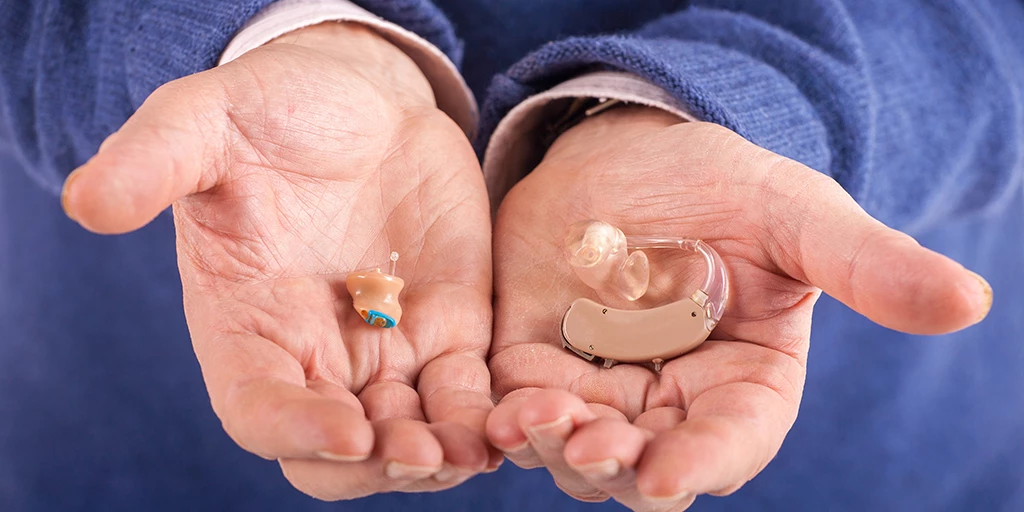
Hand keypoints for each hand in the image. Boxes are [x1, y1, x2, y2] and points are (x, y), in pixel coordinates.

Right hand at [61, 23, 499, 498]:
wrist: (360, 102)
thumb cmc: (272, 113)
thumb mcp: (208, 123)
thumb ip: (156, 162)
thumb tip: (85, 202)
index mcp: (246, 328)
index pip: (260, 409)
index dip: (297, 430)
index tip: (348, 430)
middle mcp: (316, 357)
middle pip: (341, 451)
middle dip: (380, 464)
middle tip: (425, 455)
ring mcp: (388, 350)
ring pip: (412, 435)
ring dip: (445, 452)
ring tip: (480, 448)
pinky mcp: (450, 331)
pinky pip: (468, 392)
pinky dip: (489, 413)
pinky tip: (518, 415)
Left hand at [487, 106, 991, 509]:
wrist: (632, 155)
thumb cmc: (728, 187)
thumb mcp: (796, 217)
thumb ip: (866, 265)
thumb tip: (970, 300)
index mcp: (743, 387)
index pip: (729, 444)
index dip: (701, 464)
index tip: (669, 476)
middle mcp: (669, 405)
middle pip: (641, 468)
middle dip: (612, 467)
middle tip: (589, 444)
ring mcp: (599, 389)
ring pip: (572, 451)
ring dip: (550, 447)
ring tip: (528, 416)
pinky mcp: (536, 363)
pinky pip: (518, 410)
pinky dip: (504, 420)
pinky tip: (490, 412)